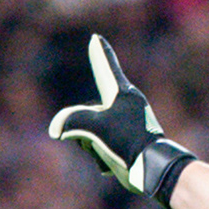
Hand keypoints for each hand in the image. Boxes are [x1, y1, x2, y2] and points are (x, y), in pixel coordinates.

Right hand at [49, 36, 195, 202]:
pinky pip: (101, 143)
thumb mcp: (95, 129)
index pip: (107, 67)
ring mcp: (126, 122)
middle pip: (89, 110)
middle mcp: (125, 104)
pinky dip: (101, 154)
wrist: (152, 170)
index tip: (96, 38)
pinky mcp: (126, 140)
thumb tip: (57, 129)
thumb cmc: (128, 143)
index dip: (100, 53)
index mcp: (122, 93)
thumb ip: (71, 122)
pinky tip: (114, 162)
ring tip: (111, 151)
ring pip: (93, 128)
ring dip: (93, 144)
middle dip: (86, 130)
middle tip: (105, 141)